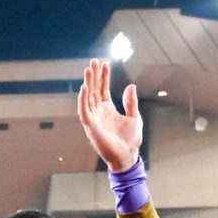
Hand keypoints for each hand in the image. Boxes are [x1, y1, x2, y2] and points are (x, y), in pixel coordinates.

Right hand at [76, 57, 144, 172]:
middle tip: (93, 61)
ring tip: (88, 70)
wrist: (127, 156)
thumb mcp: (135, 117)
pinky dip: (83, 100)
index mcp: (108, 109)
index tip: (105, 64)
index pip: (103, 89)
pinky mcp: (91, 127)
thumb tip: (130, 86)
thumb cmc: (131, 140)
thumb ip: (131, 102)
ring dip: (87, 83)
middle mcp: (99, 112)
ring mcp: (94, 119)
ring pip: (88, 97)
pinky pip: (84, 111)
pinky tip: (85, 88)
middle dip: (93, 76)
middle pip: (94, 90)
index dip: (104, 77)